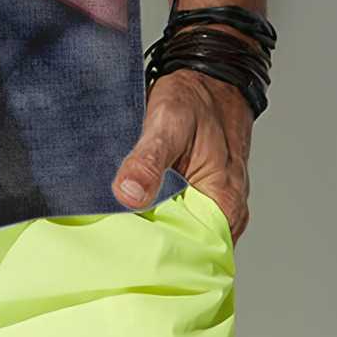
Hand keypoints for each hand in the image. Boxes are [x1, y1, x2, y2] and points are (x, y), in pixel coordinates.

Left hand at [111, 64, 254, 242]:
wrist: (209, 78)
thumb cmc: (195, 98)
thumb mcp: (168, 122)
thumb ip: (148, 161)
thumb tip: (127, 196)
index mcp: (224, 205)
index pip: (192, 254)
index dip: (158, 258)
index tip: (123, 255)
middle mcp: (225, 214)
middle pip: (186, 250)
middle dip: (152, 250)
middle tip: (111, 247)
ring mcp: (214, 207)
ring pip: (181, 235)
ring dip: (154, 234)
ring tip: (116, 234)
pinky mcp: (200, 197)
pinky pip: (179, 218)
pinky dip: (158, 218)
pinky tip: (131, 214)